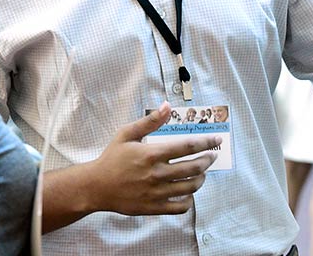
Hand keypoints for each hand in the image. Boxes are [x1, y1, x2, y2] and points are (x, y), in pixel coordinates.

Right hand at [88, 102, 219, 214]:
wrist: (96, 186)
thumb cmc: (111, 158)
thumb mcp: (127, 134)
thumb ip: (149, 121)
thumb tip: (167, 106)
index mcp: (152, 154)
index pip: (187, 147)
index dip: (206, 142)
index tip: (216, 140)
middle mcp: (157, 174)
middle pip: (194, 168)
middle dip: (208, 160)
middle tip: (212, 156)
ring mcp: (156, 193)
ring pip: (190, 188)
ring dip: (201, 179)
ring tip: (202, 173)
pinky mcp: (153, 207)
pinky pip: (180, 207)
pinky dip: (189, 201)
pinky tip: (189, 193)